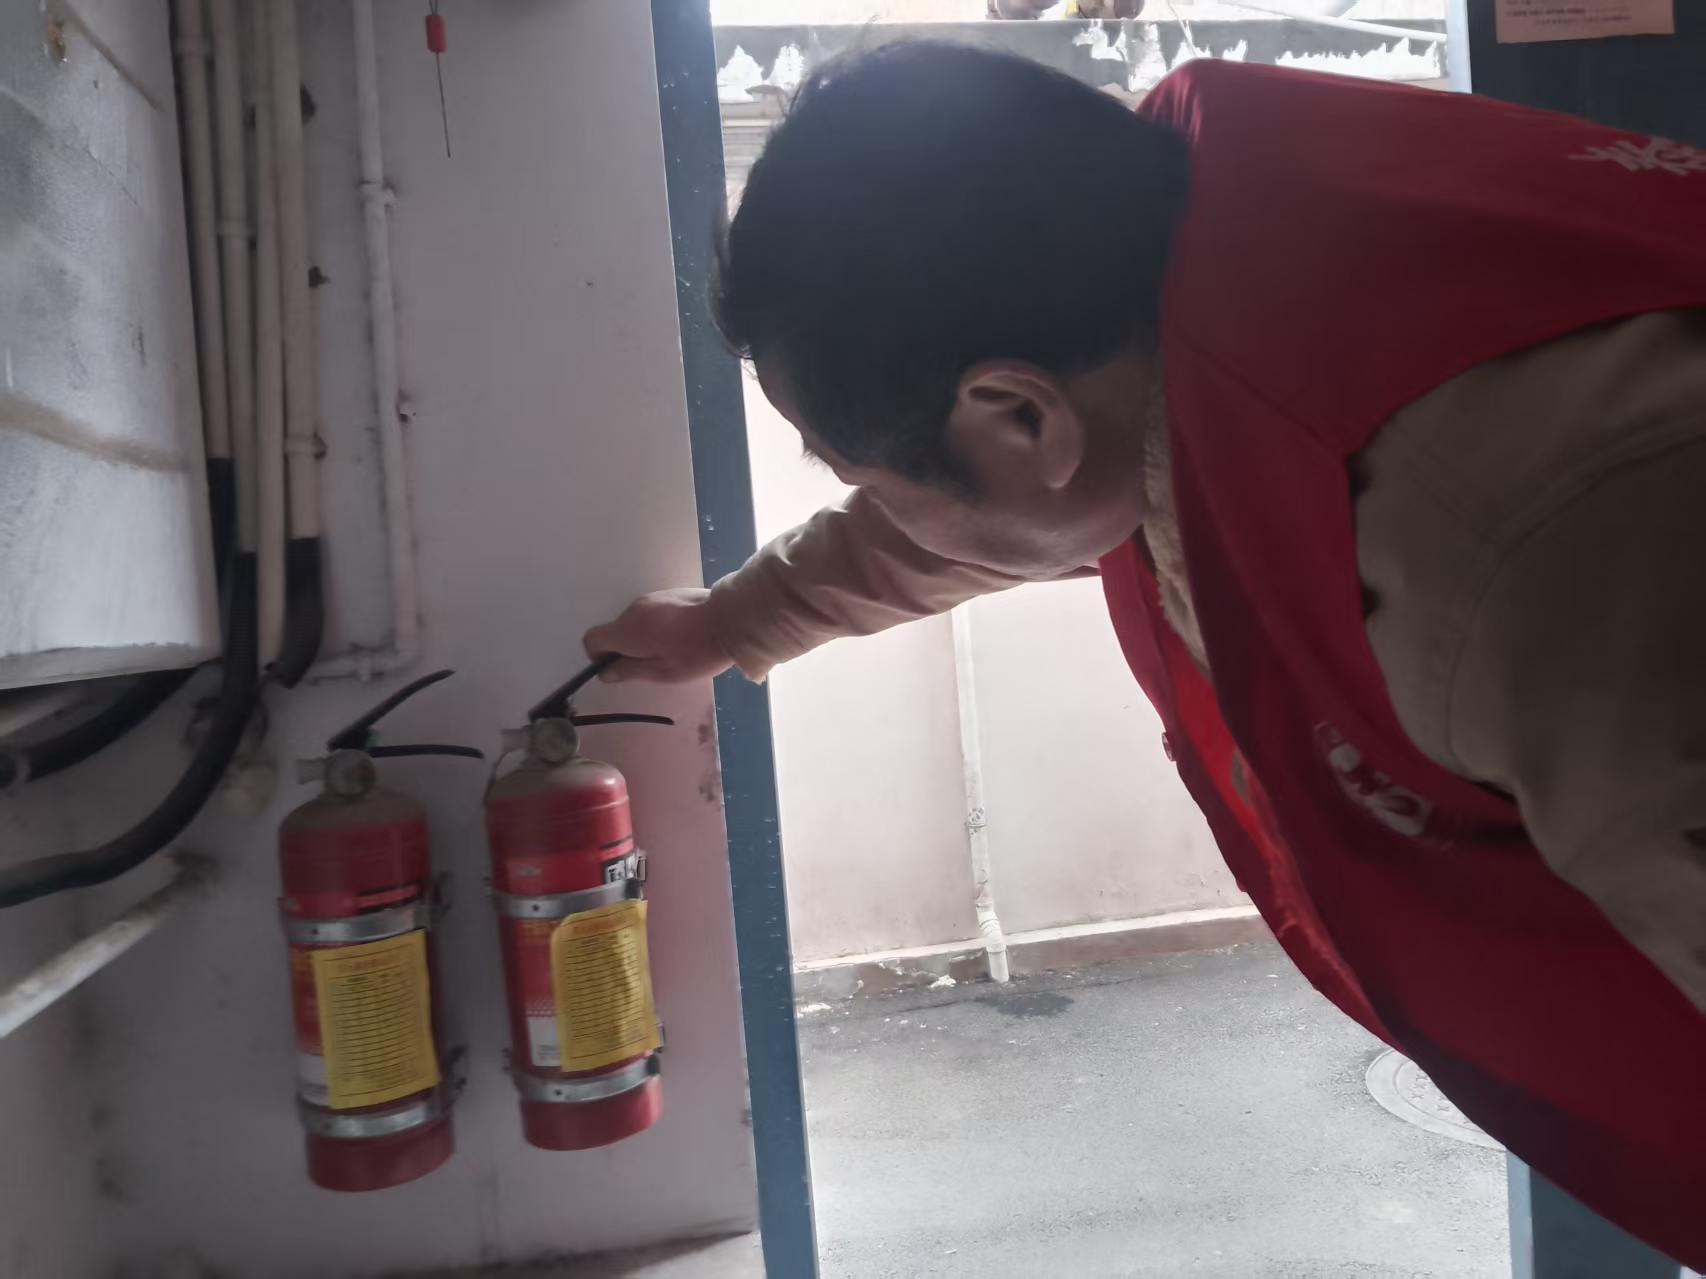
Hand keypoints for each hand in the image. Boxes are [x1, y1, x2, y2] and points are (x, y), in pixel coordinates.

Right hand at [583, 588, 734, 683]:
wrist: (732, 618)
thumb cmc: (697, 651)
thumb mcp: (664, 672)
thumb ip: (631, 671)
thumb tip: (605, 673)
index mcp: (628, 629)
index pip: (592, 638)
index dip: (599, 656)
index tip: (619, 667)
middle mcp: (634, 609)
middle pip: (615, 630)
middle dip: (626, 648)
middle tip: (655, 663)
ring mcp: (652, 597)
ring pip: (634, 621)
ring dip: (643, 636)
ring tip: (673, 649)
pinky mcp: (668, 593)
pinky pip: (650, 612)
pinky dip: (656, 625)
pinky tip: (681, 634)